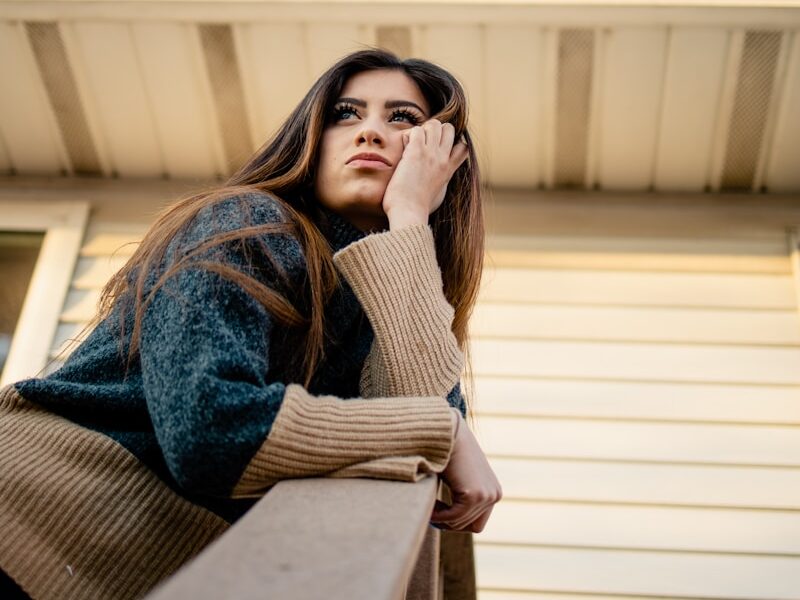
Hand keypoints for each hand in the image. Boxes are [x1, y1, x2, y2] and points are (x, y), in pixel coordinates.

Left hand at [382, 120, 468, 229]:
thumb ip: (440, 184)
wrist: (409, 213)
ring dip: (422, 130)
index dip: (451, 142)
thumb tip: (439, 184)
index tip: (437, 150)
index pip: (462, 147)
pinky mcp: (416, 153)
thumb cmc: (418, 209)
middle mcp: (443, 160)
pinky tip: (403, 148)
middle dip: (435, 130)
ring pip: (434, 124)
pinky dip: (408, 135)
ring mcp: (431, 155)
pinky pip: (416, 130)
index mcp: (449, 170)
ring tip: (411, 145)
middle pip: (449, 129)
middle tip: (421, 144)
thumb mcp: (438, 195)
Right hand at [431, 410, 501, 532]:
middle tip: (431, 513)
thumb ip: (461, 494)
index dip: (456, 522)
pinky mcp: (474, 495)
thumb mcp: (460, 476)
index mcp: (493, 491)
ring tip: (429, 505)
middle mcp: (494, 494)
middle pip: (470, 526)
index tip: (438, 514)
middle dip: (449, 523)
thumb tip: (450, 522)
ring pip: (459, 522)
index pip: (476, 522)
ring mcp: (486, 495)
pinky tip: (429, 507)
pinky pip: (453, 517)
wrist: (446, 431)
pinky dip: (439, 516)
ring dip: (442, 518)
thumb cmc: (447, 451)